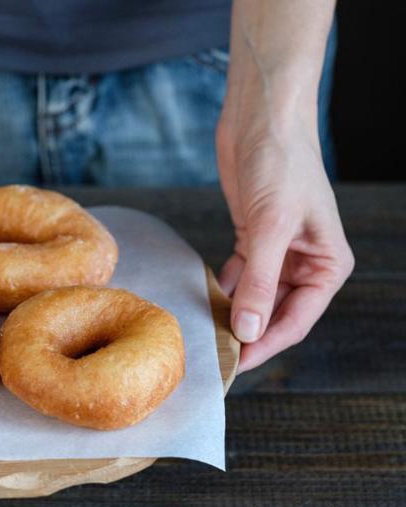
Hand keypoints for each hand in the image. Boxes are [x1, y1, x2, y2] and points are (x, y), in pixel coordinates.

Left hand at [216, 117, 353, 372]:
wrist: (261, 118)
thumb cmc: (281, 164)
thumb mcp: (271, 226)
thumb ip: (260, 281)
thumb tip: (249, 330)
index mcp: (327, 265)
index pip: (296, 320)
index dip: (266, 345)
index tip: (236, 364)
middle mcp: (305, 263)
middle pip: (274, 314)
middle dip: (247, 334)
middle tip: (214, 356)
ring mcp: (278, 252)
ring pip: (255, 298)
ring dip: (233, 314)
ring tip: (204, 333)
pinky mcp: (253, 238)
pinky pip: (239, 277)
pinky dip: (223, 289)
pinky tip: (203, 300)